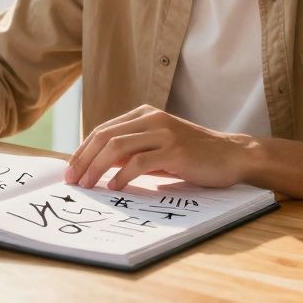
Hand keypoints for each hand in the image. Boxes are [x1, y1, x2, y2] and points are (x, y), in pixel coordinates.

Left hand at [62, 105, 261, 189]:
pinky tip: (115, 187)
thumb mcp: (157, 149)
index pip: (103, 130)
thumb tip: (97, 166)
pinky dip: (122, 175)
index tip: (71, 171)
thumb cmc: (193, 156)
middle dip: (83, 160)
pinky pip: (139, 161)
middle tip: (73, 180)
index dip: (83, 151)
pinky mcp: (174, 149)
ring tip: (88, 186)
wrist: (232, 155)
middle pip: (105, 136)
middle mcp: (151, 118)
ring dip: (97, 168)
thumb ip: (131, 152)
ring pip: (117, 147)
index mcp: (144, 115)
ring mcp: (163, 132)